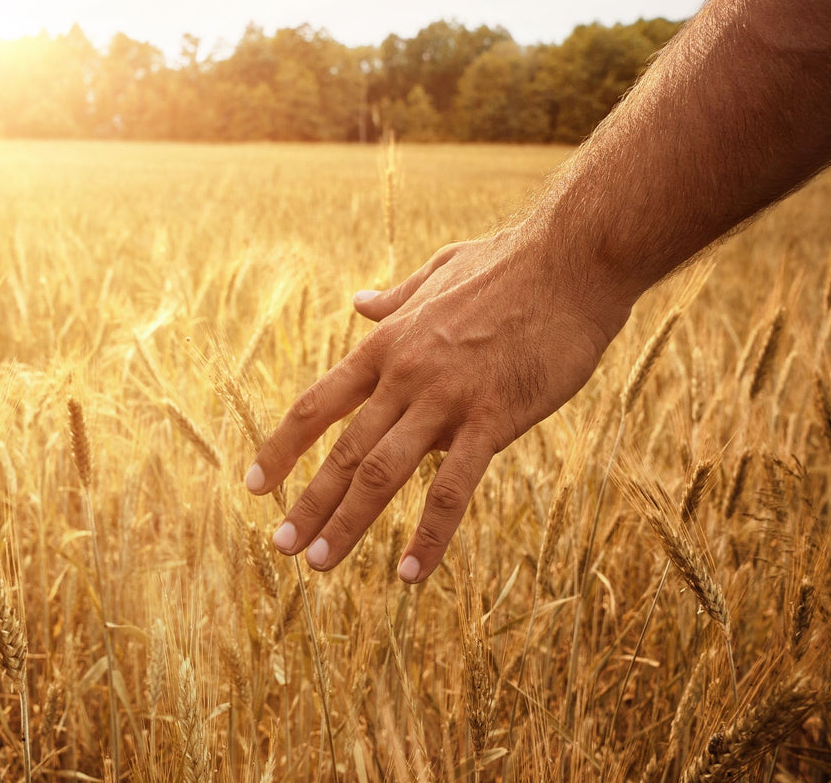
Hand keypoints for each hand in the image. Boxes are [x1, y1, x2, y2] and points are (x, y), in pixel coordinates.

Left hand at [247, 228, 630, 582]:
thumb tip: (360, 302)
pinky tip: (410, 573)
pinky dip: (428, 534)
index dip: (282, 448)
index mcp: (386, 344)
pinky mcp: (494, 418)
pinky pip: (452, 489)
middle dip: (307, 504)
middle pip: (343, 451)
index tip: (255, 486)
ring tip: (318, 563)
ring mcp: (446, 398)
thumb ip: (397, 298)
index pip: (317, 406)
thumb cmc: (512, 264)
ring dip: (347, 524)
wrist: (576, 258)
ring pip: (382, 474)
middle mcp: (404, 375)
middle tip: (280, 546)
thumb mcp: (439, 273)